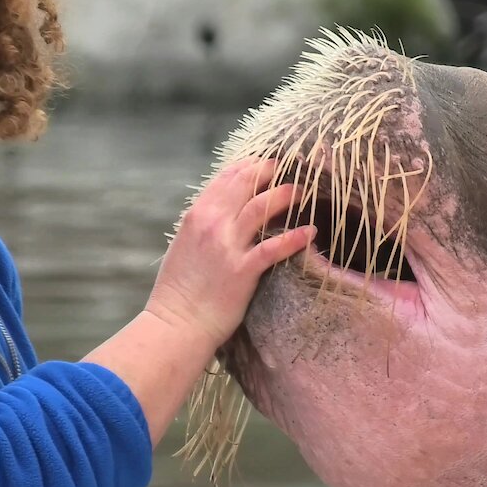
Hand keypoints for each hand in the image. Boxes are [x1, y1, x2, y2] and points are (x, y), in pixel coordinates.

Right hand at [146, 157, 315, 348]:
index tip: (265, 164)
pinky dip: (294, 237)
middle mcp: (212, 224)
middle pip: (246, 184)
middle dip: (269, 172)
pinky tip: (310, 232)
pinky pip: (273, 247)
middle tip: (287, 170)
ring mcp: (228, 246)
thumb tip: (222, 212)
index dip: (249, 166)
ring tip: (301, 192)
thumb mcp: (185, 245)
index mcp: (197, 215)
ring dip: (284, 195)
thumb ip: (203, 225)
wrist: (177, 323)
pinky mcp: (243, 270)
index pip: (226, 178)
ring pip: (261, 207)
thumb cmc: (179, 290)